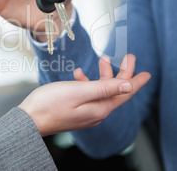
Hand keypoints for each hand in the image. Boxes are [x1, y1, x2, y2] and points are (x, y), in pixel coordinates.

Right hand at [18, 54, 150, 136]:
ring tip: (104, 59)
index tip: (146, 72)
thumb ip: (104, 88)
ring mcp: (86, 113)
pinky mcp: (76, 111)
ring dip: (104, 75)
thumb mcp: (79, 91)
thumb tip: (129, 86)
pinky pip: (89, 95)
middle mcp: (96, 112)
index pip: (124, 93)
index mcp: (99, 108)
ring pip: (102, 91)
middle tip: (129, 57)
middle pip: (115, 91)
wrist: (29, 119)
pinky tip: (79, 74)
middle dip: (122, 73)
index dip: (136, 81)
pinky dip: (88, 83)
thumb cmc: (49, 104)